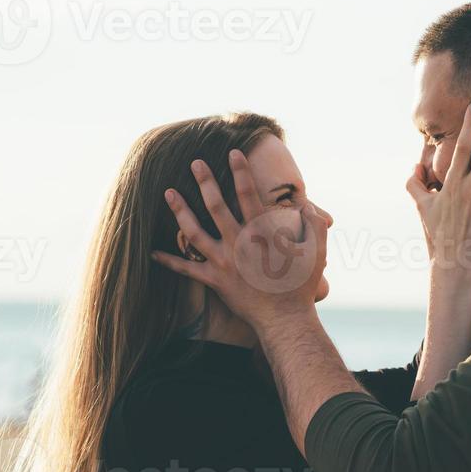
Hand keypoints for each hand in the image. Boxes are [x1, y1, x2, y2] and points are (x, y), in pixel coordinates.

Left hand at [151, 151, 327, 325]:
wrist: (285, 318)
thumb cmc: (301, 285)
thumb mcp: (317, 250)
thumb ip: (314, 224)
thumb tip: (306, 207)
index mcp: (262, 231)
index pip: (248, 193)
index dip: (241, 171)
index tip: (233, 153)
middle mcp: (238, 241)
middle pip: (216, 205)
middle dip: (204, 181)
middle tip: (194, 164)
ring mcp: (224, 260)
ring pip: (194, 231)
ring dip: (180, 210)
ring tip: (168, 193)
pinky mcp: (215, 280)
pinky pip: (187, 269)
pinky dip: (170, 261)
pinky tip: (153, 253)